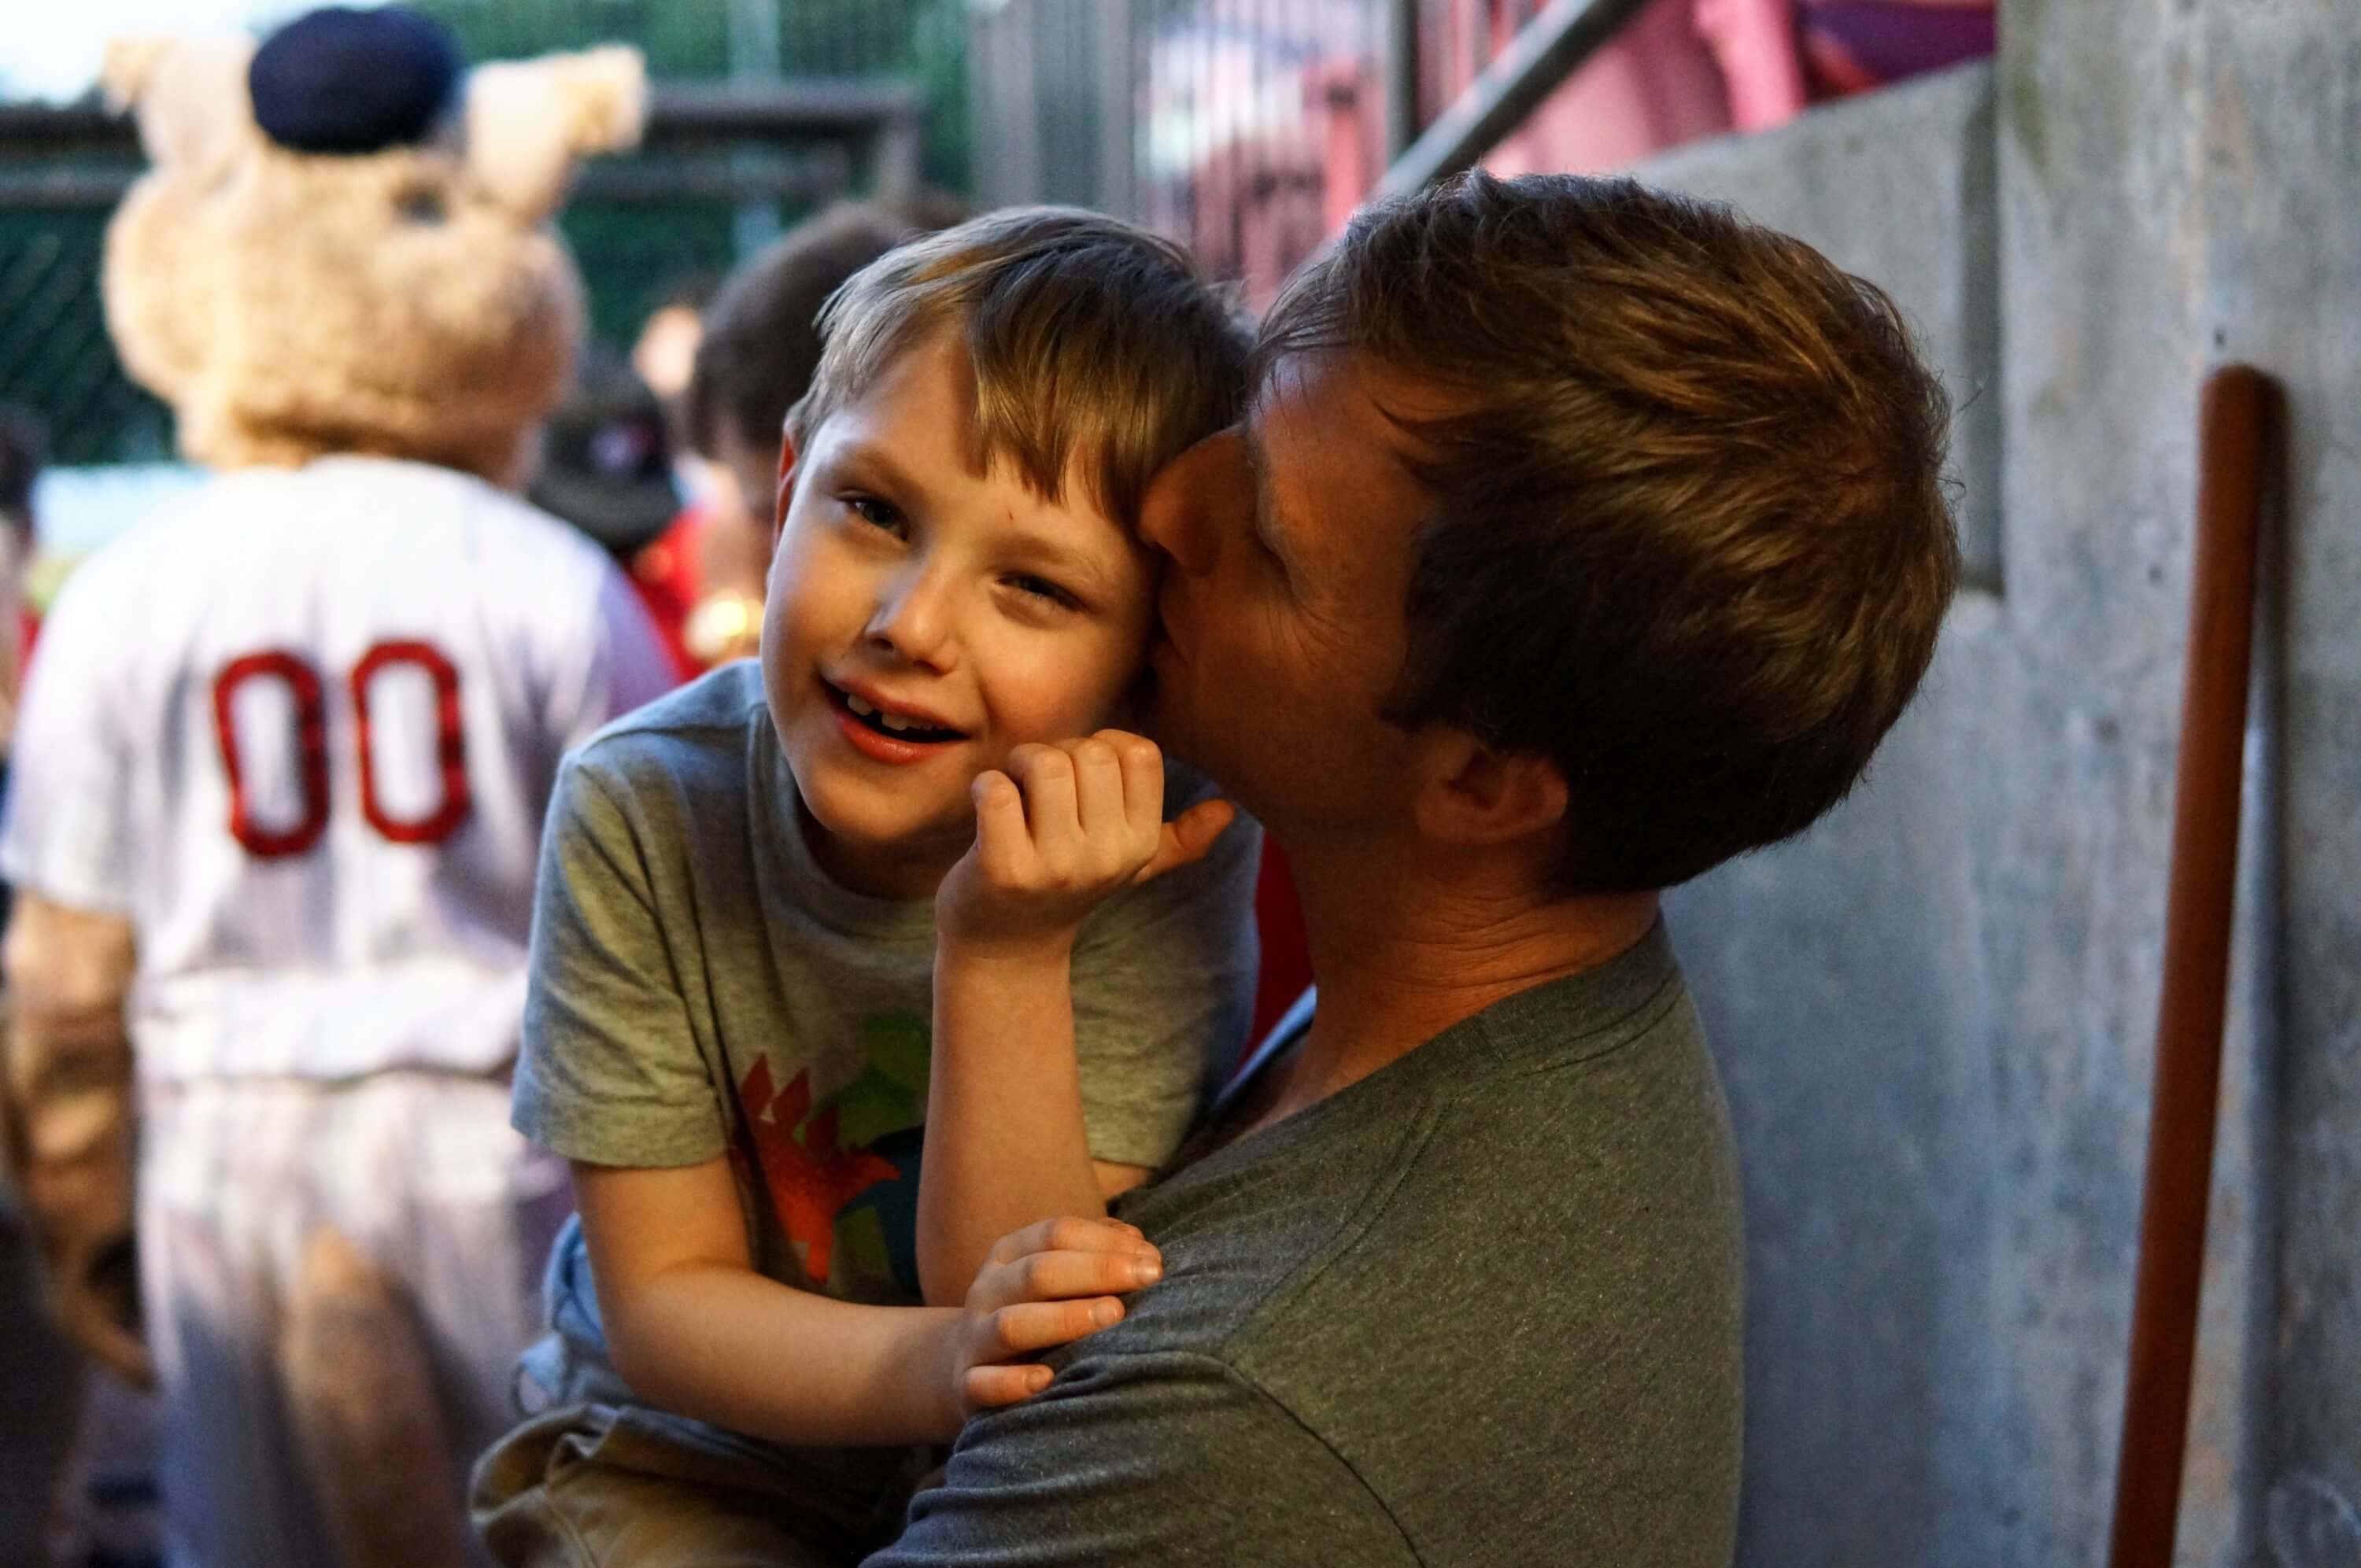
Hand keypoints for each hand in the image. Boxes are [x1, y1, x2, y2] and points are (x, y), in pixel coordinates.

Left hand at [937, 731, 1234, 957]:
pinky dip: (985, 786)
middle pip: (1090, 753)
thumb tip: (1229, 810)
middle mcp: (1106, 857)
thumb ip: (1178, 840)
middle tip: (1038, 784)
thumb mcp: (1128, 866)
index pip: (1139, 752)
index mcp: (1139, 844)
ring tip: (1014, 792)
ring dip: (1019, 765)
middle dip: (1057, 751)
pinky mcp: (1003, 871)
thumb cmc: (1064, 886)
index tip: (1080, 775)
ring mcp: (1056, 867)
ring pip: (1045, 763)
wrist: (1006, 948)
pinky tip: (985, 809)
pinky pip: (996, 790)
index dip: (1103, 745)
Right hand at [937, 1216, 1163, 1418]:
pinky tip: (1046, 1380)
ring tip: (1113, 1316)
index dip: (1106, 1242)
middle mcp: (988, 1291)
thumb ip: (1093, 1254)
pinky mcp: (968, 1386)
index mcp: (1008, 1255)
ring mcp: (975, 1339)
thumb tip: (1139, 1244)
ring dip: (1064, 1319)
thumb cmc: (1030, 1313)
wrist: (960, 1365)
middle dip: (1096, 1272)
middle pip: (1038, 1273)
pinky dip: (1012, 1383)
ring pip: (1013, 1325)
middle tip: (1147, 1277)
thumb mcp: (1051, 1276)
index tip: (1153, 1259)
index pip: (1056, 1234)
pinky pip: (983, 1384)